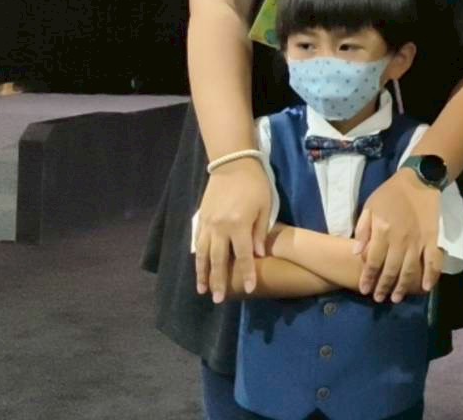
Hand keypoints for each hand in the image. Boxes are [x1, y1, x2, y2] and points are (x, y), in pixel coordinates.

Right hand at [194, 157, 271, 302]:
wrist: (233, 164)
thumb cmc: (255, 184)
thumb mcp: (265, 207)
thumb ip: (260, 232)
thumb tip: (258, 255)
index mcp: (238, 225)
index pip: (243, 256)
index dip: (247, 274)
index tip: (248, 290)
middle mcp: (220, 228)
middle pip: (218, 261)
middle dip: (219, 282)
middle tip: (218, 300)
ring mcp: (207, 224)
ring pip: (203, 254)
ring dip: (202, 274)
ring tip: (203, 290)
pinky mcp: (200, 218)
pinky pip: (198, 242)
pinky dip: (197, 256)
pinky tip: (198, 267)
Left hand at [353, 170, 442, 301]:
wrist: (418, 181)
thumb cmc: (390, 194)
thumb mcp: (369, 207)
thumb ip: (363, 230)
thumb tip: (357, 253)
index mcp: (383, 231)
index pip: (373, 261)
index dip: (368, 278)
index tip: (364, 289)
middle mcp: (400, 240)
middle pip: (391, 269)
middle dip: (383, 287)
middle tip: (379, 299)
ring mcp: (418, 240)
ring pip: (410, 269)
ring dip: (403, 286)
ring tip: (396, 298)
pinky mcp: (433, 239)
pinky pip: (433, 260)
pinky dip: (431, 275)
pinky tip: (425, 288)